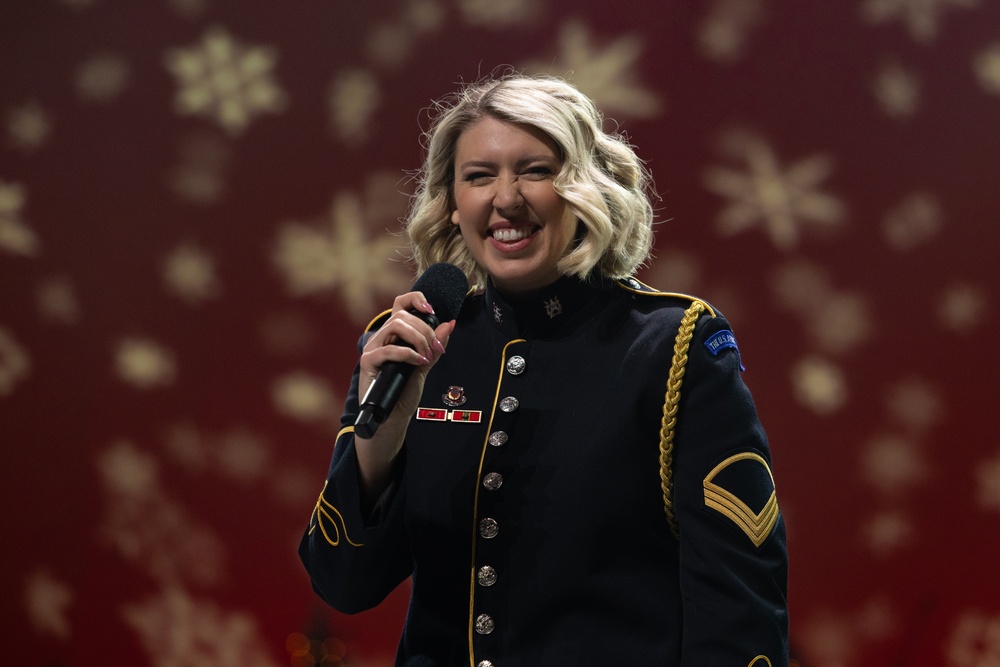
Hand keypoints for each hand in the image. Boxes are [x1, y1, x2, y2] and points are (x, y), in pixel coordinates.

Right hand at [355, 291, 455, 496]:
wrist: (391, 417)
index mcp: (394, 335)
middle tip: (437, 348)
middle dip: (425, 329)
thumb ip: (435, 346)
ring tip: (427, 355)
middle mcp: (381, 338)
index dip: (415, 299)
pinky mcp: (368, 362)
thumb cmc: (404, 391)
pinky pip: (388, 349)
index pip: (400, 304)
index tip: (431, 310)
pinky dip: (407, 354)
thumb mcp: (424, 365)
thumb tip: (449, 324)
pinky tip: (418, 362)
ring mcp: (373, 349)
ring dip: (417, 338)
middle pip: (402, 315)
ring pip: (395, 326)